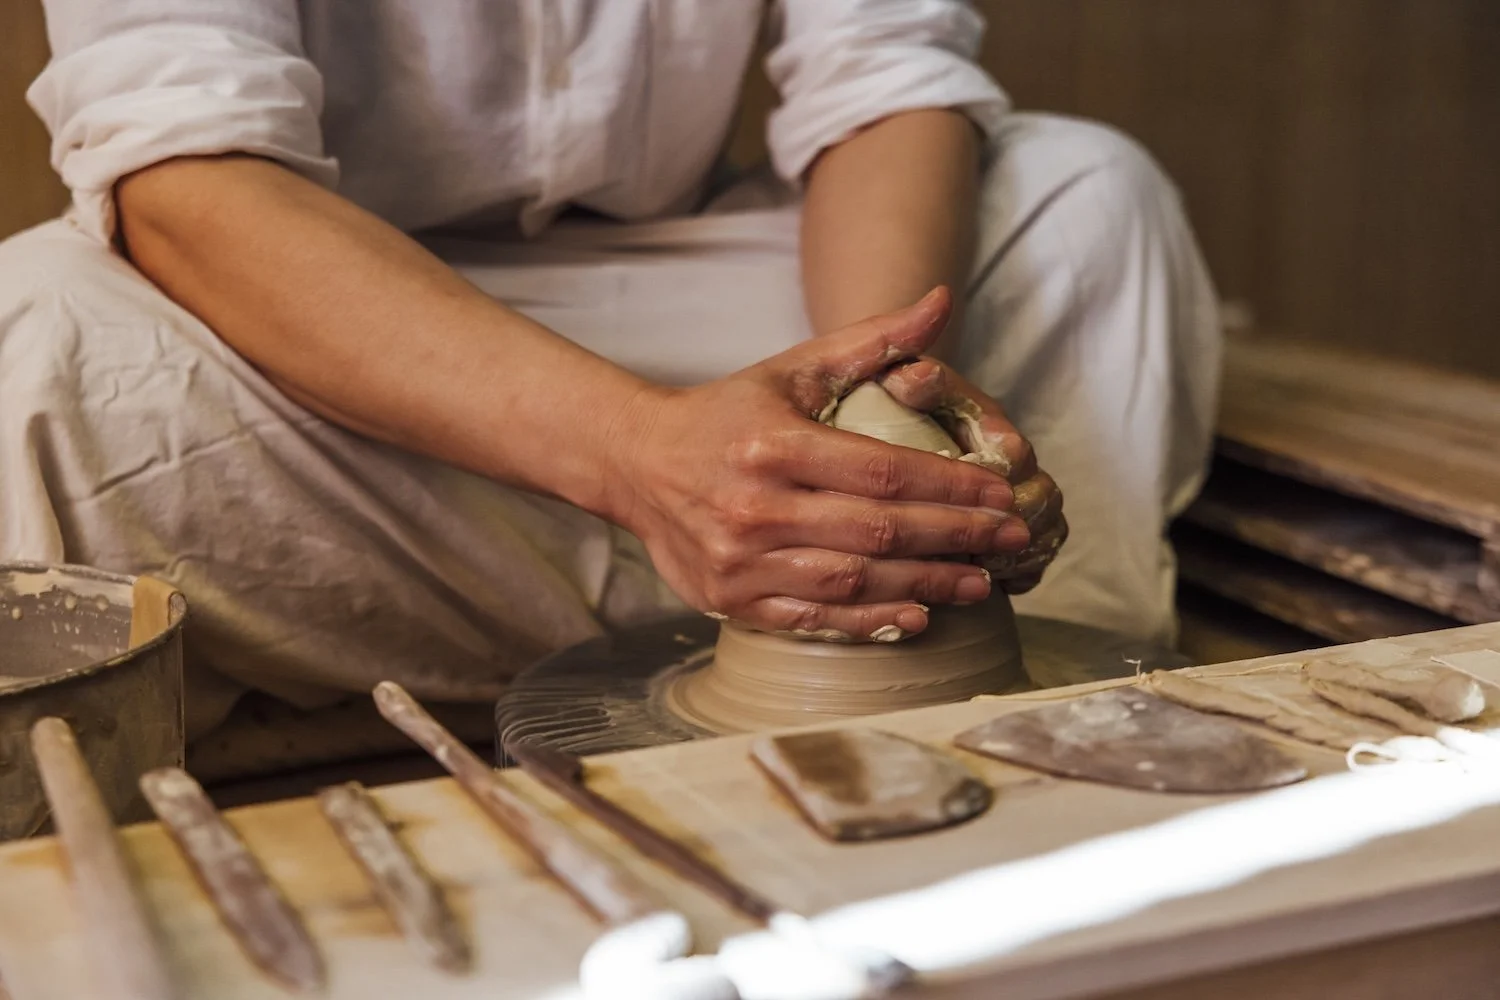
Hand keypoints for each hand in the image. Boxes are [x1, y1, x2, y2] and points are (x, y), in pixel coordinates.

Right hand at [602, 288, 1029, 639]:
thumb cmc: (726, 413)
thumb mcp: (793, 368)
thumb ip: (872, 341)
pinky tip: (917, 614)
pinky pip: (812, 619)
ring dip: (924, 584)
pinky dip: (868, 622)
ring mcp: (741, 561)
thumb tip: (942, 300)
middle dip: (955, 537)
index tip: (999, 494)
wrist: (636, 464)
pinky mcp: (731, 600)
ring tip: (980, 582)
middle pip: (877, 531)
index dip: (949, 486)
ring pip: (851, 582)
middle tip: (1010, 540)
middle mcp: (756, 507)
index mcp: (774, 446)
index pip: (883, 471)